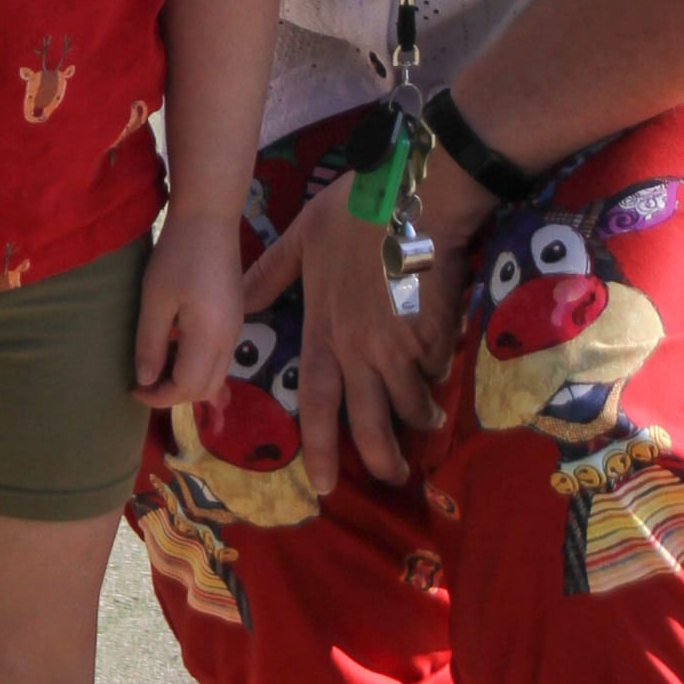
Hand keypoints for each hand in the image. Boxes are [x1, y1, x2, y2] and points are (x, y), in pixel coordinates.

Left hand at [134, 208, 245, 409]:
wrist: (210, 218)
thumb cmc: (178, 254)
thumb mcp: (155, 300)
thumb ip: (151, 344)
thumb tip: (146, 381)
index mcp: (210, 336)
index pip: (188, 387)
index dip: (159, 397)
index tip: (133, 390)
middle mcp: (230, 338)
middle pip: (207, 388)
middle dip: (175, 394)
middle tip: (144, 381)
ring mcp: (236, 328)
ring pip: (216, 375)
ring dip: (187, 380)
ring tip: (157, 364)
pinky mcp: (235, 317)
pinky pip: (220, 356)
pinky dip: (198, 364)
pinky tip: (176, 346)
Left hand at [239, 168, 480, 493]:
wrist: (417, 198)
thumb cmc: (355, 213)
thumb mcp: (302, 238)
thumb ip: (270, 273)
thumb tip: (240, 297)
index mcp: (325, 332)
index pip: (317, 403)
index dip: (320, 448)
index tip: (324, 485)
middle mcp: (360, 350)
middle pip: (369, 421)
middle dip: (381, 457)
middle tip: (391, 478)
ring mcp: (401, 345)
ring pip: (412, 402)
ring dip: (420, 418)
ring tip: (428, 422)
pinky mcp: (438, 333)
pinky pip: (439, 368)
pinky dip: (440, 375)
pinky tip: (443, 371)